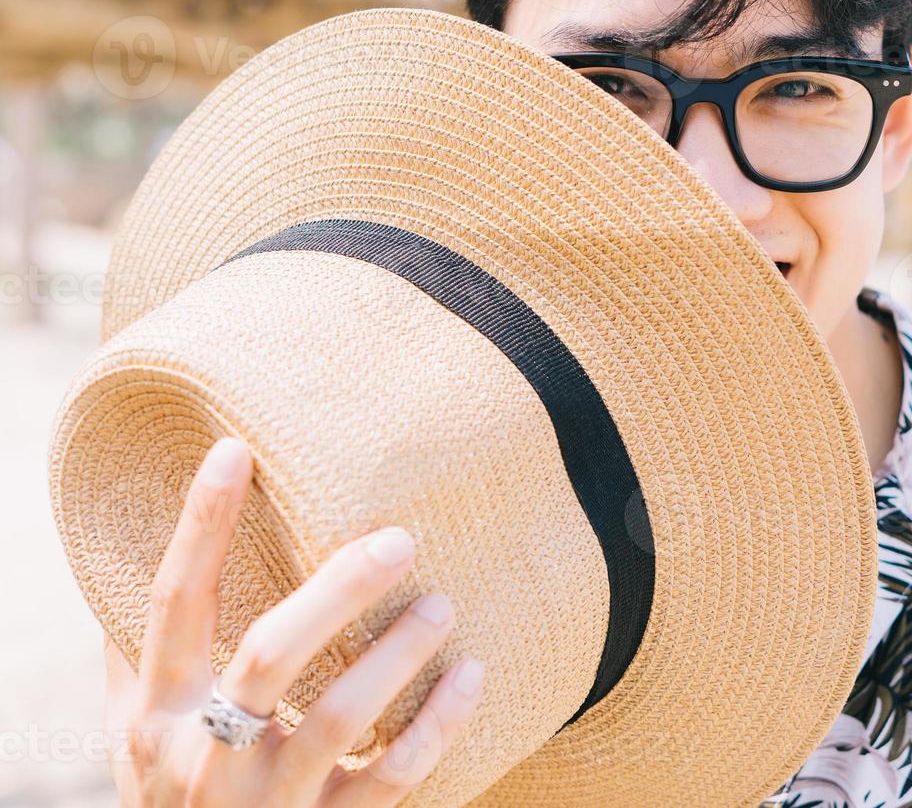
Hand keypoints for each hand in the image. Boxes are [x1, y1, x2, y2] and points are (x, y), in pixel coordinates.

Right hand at [101, 437, 484, 805]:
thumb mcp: (135, 736)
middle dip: (335, 592)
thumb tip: (127, 560)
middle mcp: (208, 758)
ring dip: (396, 657)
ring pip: (338, 721)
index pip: (176, 604)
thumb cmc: (172, 794)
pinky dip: (437, 727)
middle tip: (398, 539)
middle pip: (268, 657)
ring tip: (442, 604)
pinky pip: (392, 781)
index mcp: (158, 716)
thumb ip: (137, 660)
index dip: (201, 526)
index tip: (235, 450)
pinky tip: (473, 676)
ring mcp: (271, 803)